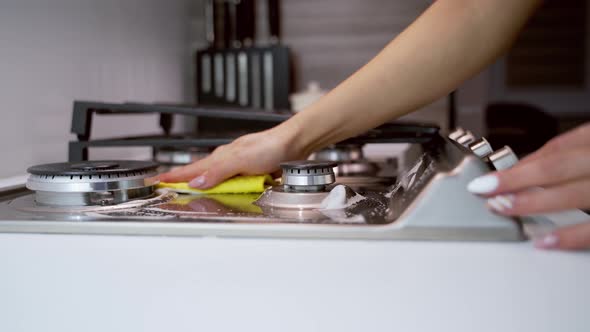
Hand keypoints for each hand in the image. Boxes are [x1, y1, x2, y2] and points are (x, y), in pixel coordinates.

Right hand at [157, 126, 306, 188]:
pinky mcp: (250, 172)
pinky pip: (230, 182)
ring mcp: (238, 166)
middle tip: (166, 184)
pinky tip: (220, 188)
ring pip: (215, 178)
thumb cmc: (271, 146)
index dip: (174, 176)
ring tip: (184, 186)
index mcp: (221, 157)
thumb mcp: (240, 160)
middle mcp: (227, 161)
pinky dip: (221, 186)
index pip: (191, 170)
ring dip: (200, 183)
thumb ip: (218, 172)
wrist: (295, 144)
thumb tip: (196, 183)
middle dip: (182, 179)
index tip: (158, 181)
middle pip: (200, 173)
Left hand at [467, 123, 589, 249]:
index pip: (553, 151)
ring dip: (533, 201)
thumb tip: (518, 172)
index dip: (515, 167)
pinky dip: (570, 236)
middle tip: (482, 190)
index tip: (482, 180)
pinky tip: (542, 241)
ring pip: (572, 193)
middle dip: (515, 179)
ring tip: (502, 207)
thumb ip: (562, 158)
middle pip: (555, 167)